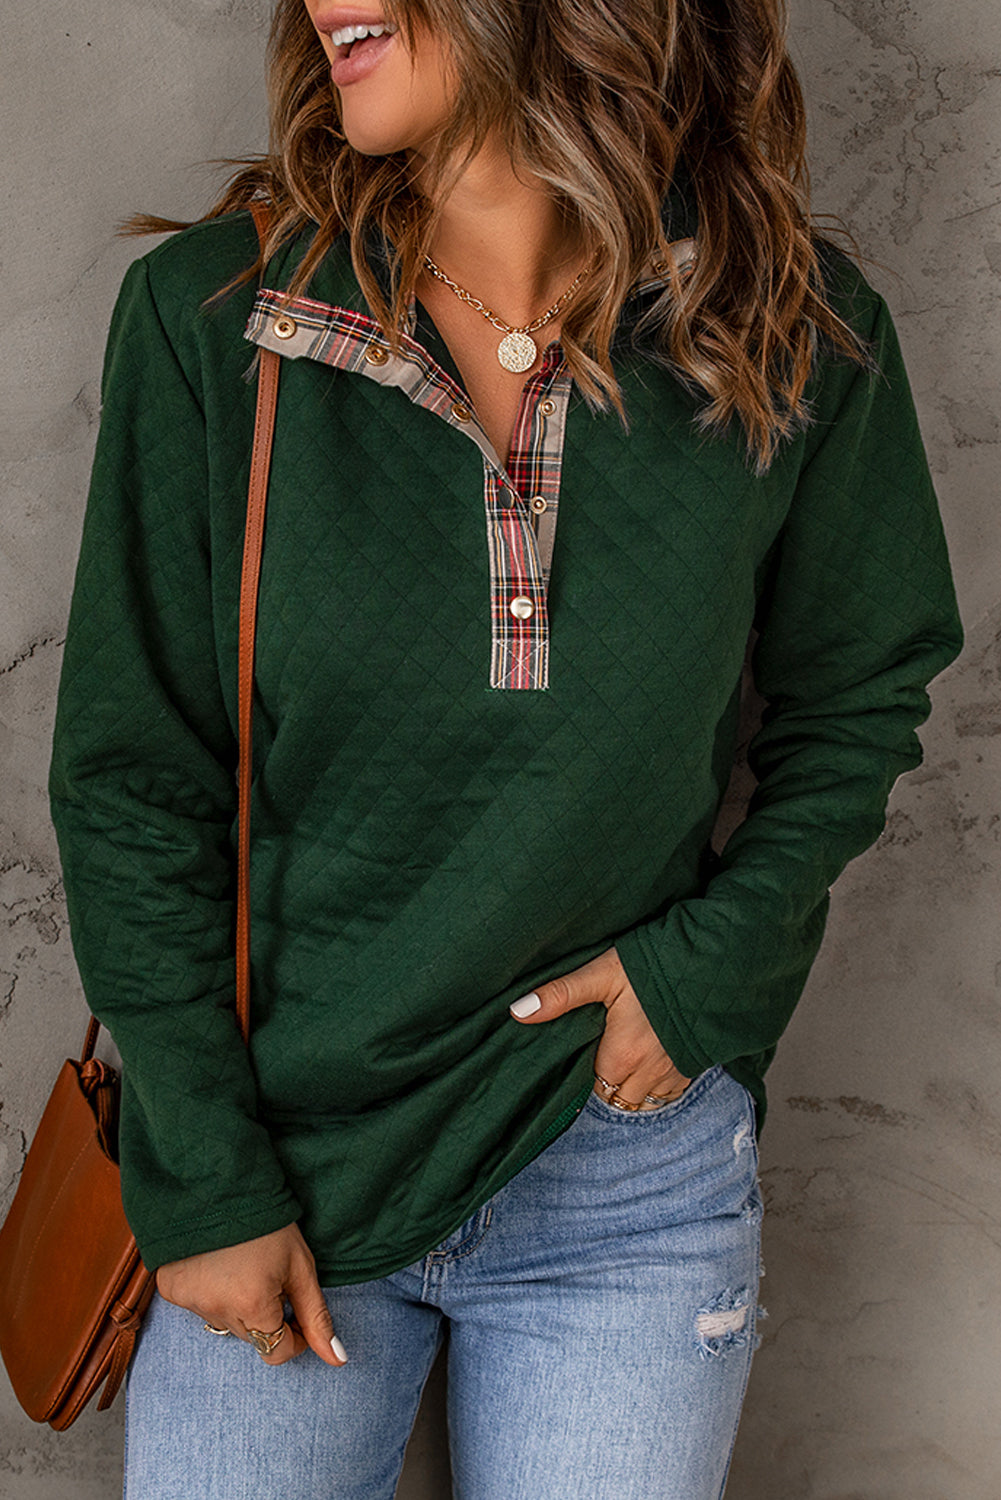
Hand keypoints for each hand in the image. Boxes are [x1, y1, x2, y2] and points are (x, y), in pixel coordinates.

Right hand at [155, 1223, 346, 1366]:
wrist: (223, 1184)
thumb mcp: (301, 1267)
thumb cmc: (269, 1224)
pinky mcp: (172, 1289)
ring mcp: (191, 1302)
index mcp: (253, 1306)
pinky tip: (219, 1265)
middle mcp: (217, 1310)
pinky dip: (212, 1294)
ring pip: (226, 1323)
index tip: (297, 1309)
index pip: (278, 1352)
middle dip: (267, 1316)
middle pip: (253, 1338)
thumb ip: (317, 1316)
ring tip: (244, 1266)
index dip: (295, 1333)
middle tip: (270, 1276)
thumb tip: (338, 1359)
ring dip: (239, 1306)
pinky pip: (200, 1307)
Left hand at [509, 947, 691, 1109]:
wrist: (710, 963)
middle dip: (609, 1084)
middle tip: (605, 1055)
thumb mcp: (601, 974)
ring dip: (634, 1089)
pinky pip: (672, 1094)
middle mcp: (647, 1073)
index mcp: (621, 1055)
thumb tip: (518, 1012)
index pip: (594, 1084)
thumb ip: (561, 995)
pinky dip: (660, 1087)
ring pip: (646, 1101)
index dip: (589, 1069)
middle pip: (618, 1098)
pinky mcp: (693, 1066)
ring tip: (627, 1063)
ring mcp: (673, 1072)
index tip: (588, 1050)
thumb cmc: (653, 967)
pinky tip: (653, 1064)